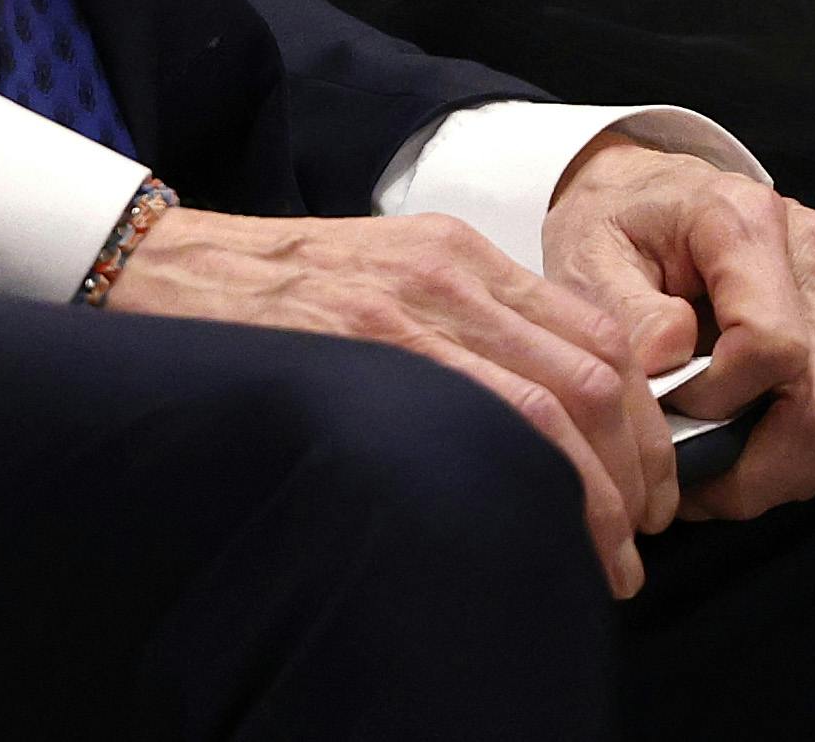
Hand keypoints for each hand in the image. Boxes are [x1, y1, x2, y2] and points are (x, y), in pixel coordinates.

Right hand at [102, 205, 678, 594]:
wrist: (162, 265)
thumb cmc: (272, 288)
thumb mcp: (384, 274)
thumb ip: (463, 321)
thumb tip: (549, 412)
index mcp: (459, 253)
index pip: (597, 334)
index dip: (645, 420)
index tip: (652, 484)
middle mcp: (448, 272)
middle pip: (595, 373)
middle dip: (641, 467)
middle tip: (644, 536)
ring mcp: (407, 309)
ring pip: (553, 403)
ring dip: (600, 494)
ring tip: (609, 561)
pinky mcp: (362, 346)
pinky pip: (479, 415)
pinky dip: (529, 479)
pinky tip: (537, 530)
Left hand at [539, 140, 814, 522]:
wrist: (656, 195)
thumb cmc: (619, 231)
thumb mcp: (588, 261)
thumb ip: (626, 313)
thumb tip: (670, 363)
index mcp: (748, 219)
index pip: (771, 347)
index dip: (719, 404)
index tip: (669, 411)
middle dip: (757, 469)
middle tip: (693, 485)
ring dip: (789, 472)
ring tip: (723, 470)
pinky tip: (759, 446)